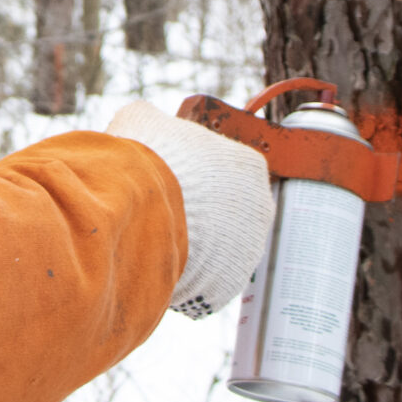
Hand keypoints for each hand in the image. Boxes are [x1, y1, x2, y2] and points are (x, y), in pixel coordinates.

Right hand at [105, 101, 274, 317]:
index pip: (222, 168)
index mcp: (248, 164)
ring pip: (218, 246)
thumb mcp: (142, 120)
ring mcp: (249, 248)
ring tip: (155, 236)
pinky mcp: (230, 282)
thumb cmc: (149, 158)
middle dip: (196, 210)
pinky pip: (208, 277)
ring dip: (193, 243)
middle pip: (225, 210)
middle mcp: (259, 206)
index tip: (168, 177)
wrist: (145, 208)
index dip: (191, 172)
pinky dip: (188, 272)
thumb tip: (143, 125)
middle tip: (160, 208)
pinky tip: (161, 260)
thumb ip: (152, 122)